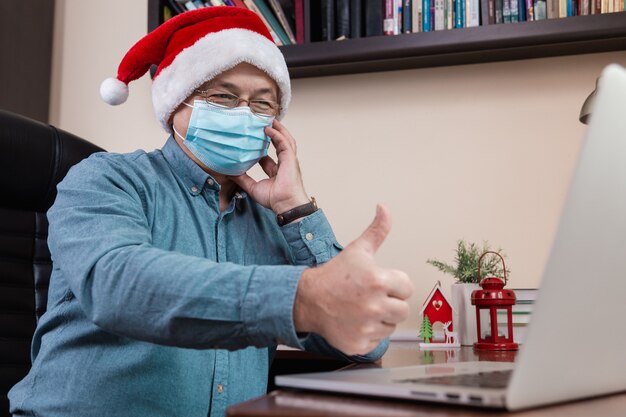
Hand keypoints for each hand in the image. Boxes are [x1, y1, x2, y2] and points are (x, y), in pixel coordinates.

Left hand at [230, 120, 309, 213]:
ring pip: (285, 140)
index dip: (261, 148)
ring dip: (278, 129)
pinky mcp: (290, 158)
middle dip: (273, 134)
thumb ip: (242, 179)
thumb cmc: (274, 199)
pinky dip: (277, 134)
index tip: (252, 141)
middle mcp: (284, 164)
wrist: (285, 204)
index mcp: (277, 171)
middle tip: (263, 124)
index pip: (269, 157)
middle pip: (280, 144)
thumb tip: (229, 173)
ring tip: (269, 120)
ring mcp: (289, 160)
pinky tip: (268, 128)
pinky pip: (284, 142)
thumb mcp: (253, 188)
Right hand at [293, 204, 413, 354]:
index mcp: (378, 280)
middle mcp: (374, 305)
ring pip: (391, 325)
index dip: (394, 284)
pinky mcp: (360, 343)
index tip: (379, 284)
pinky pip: (378, 340)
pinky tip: (356, 322)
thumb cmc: (333, 275)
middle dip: (390, 303)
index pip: (407, 287)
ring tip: (363, 309)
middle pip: (403, 309)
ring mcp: (367, 326)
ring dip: (381, 319)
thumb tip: (384, 208)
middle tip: (371, 297)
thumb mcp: (357, 250)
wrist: (308, 299)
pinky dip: (369, 333)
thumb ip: (377, 231)